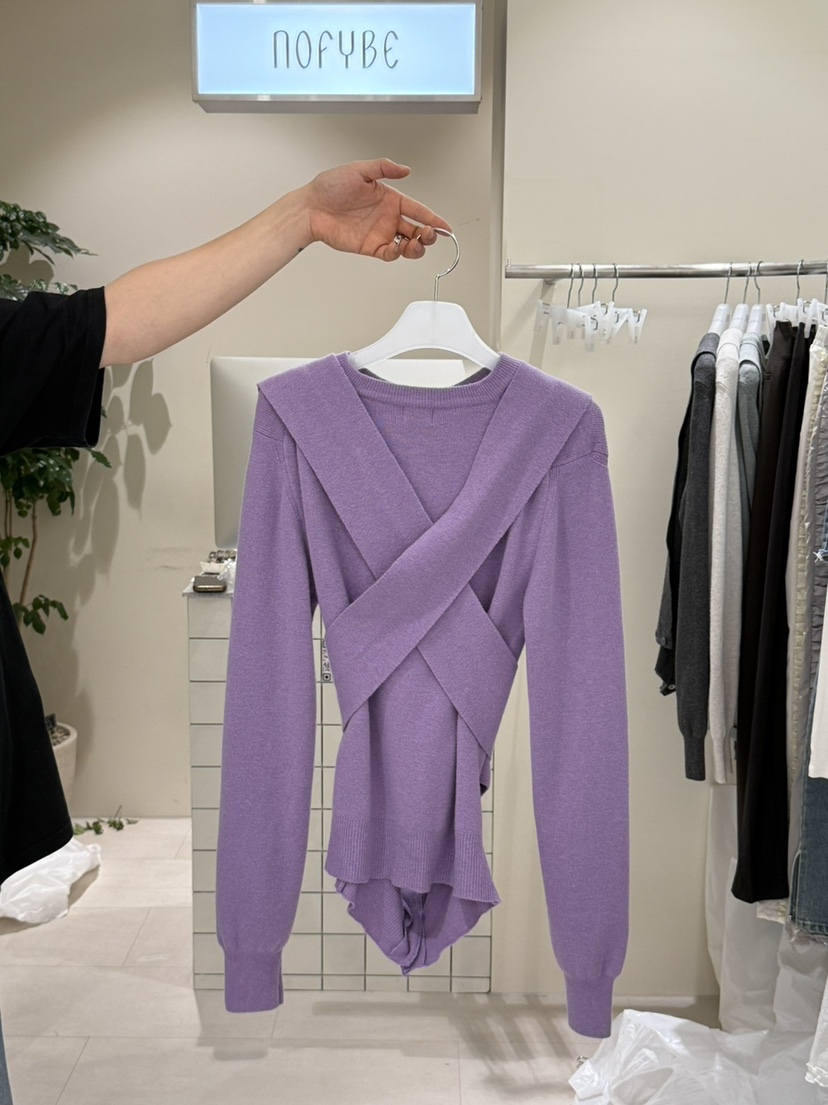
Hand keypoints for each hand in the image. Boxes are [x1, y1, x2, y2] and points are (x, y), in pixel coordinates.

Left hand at [303, 158, 451, 261]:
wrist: (311, 207)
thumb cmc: (330, 186)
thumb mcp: (359, 170)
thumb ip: (384, 168)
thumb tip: (406, 169)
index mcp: (390, 198)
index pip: (418, 210)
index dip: (434, 218)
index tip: (445, 227)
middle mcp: (388, 217)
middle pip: (417, 230)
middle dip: (429, 235)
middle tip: (430, 234)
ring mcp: (380, 233)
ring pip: (407, 245)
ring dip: (417, 247)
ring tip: (417, 243)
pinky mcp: (370, 247)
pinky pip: (390, 254)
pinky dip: (398, 254)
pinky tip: (399, 249)